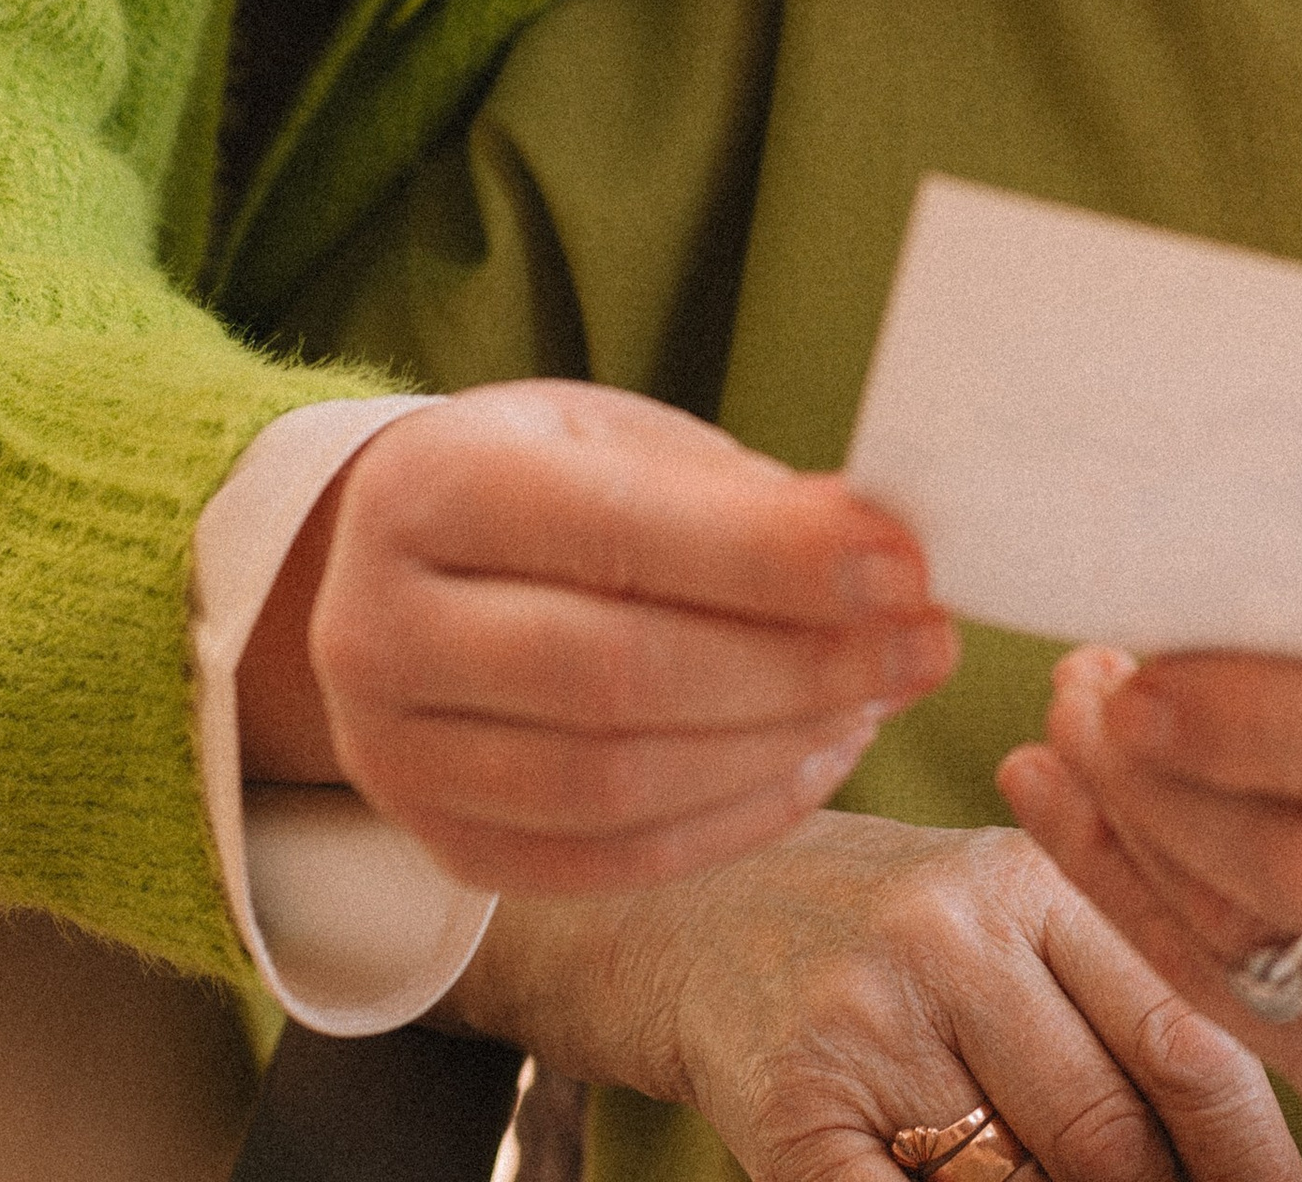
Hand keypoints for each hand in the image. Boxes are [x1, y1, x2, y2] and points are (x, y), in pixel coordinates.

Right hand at [236, 383, 956, 891]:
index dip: (771, 558)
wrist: (403, 567)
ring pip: (612, 786)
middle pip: (616, 675)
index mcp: (426, 487)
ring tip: (879, 697)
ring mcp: (394, 755)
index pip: (617, 533)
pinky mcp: (440, 845)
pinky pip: (605, 862)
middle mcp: (377, 628)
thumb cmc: (541, 482)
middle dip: (796, 665)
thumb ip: (736, 496)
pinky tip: (816, 759)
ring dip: (777, 749)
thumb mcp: (618, 440)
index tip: (901, 564)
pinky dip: (731, 820)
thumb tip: (887, 548)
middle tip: (923, 642)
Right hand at [457, 811, 1301, 1181]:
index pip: (1185, 1035)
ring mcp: (864, 1013)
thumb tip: (1241, 1151)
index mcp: (1035, 877)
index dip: (1250, 1151)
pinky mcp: (786, 1102)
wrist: (689, 901)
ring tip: (1023, 1170)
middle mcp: (953, 930)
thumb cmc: (889, 927)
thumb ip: (1115, 998)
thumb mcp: (1007, 918)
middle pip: (1107, 1130)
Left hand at [998, 647, 1301, 1115]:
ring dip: (1128, 841)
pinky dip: (1133, 908)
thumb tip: (1204, 547)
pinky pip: (1233, 1008)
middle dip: (1168, 790)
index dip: (1259, 724)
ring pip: (1254, 951)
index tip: (1144, 671)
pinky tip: (1069, 817)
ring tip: (1063, 735)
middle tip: (1081, 699)